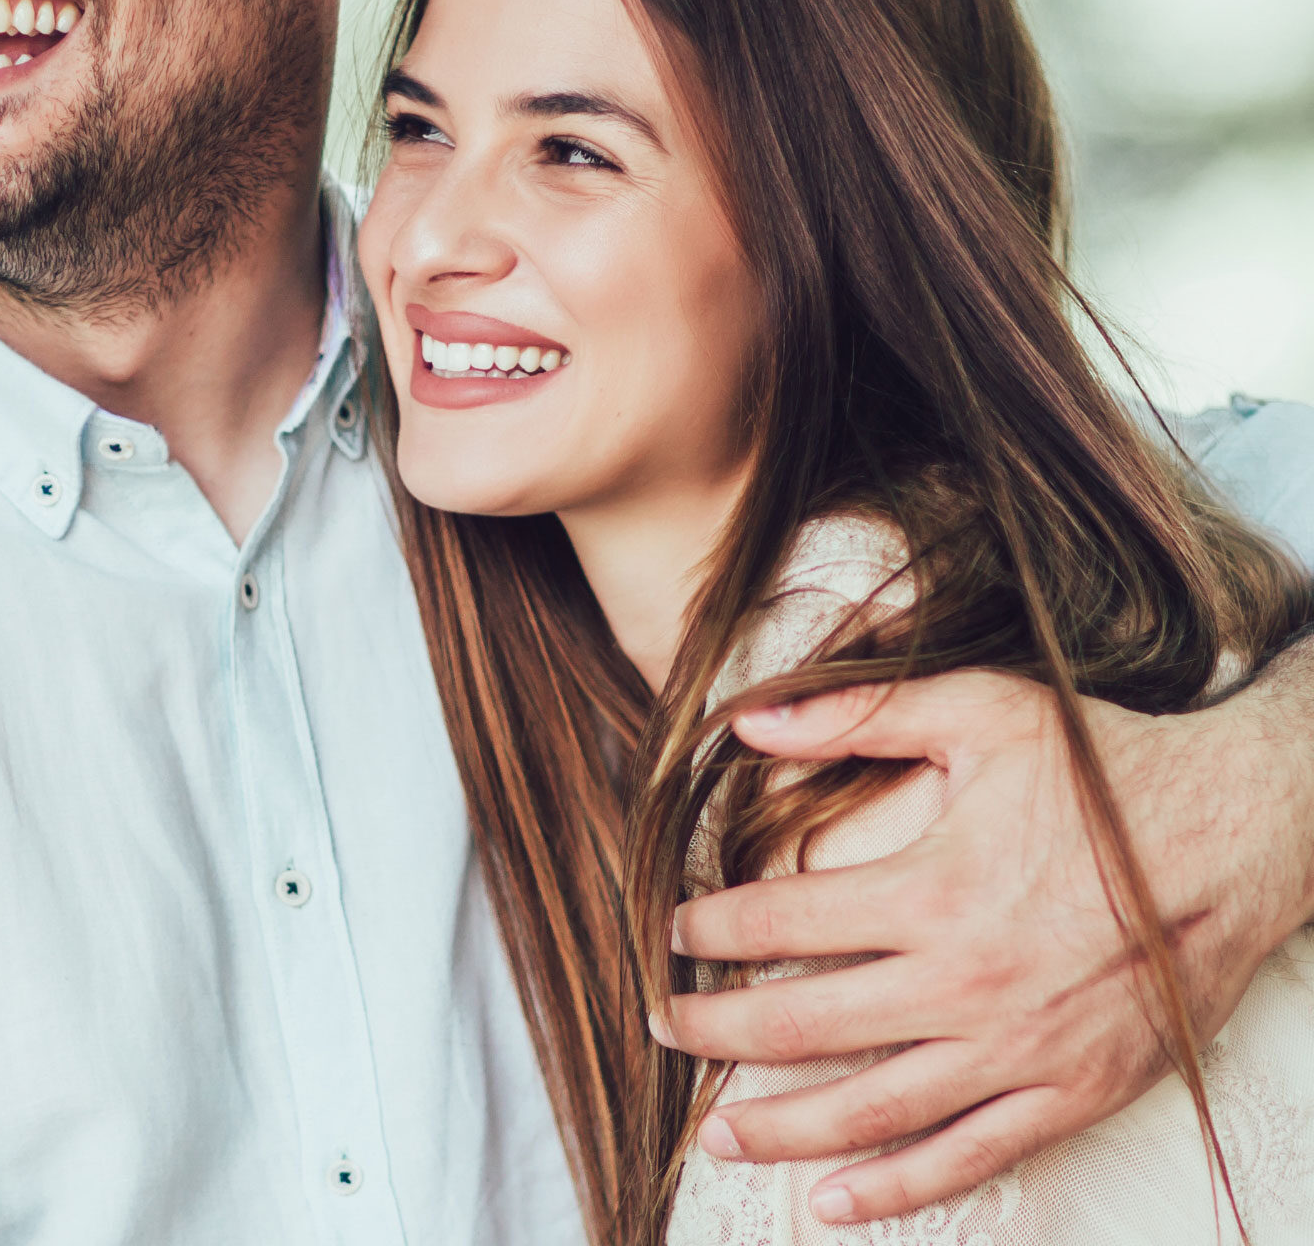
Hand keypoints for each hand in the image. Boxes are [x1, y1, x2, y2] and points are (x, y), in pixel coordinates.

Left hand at [650, 659, 1313, 1226]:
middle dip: (718, 1032)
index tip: (670, 930)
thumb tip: (748, 717)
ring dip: (782, 1126)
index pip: (782, 923)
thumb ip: (856, 712)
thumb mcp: (982, 709)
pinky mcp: (1072, 1095)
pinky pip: (968, 1161)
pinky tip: (833, 1202)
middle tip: (663, 1025)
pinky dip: (894, 1188)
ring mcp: (1019, 1053)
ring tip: (716, 1130)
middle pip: (805, 1027)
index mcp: (934, 891)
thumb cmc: (1108, 770)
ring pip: (872, 1112)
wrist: (1242, 835)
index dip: (710, 929)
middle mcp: (966, 985)